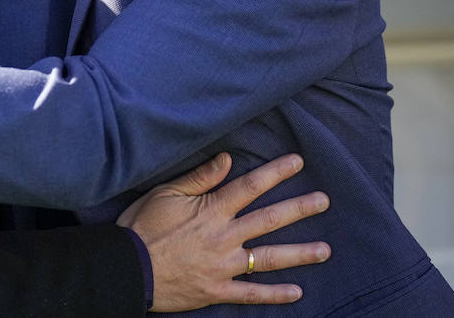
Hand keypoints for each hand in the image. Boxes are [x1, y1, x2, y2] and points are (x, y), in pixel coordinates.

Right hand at [118, 153, 330, 311]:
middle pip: (269, 220)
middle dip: (299, 209)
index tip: (297, 163)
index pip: (250, 186)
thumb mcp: (166, 193)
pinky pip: (251, 294)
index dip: (275, 173)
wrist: (128, 267)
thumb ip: (200, 177)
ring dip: (299, 253)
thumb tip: (227, 158)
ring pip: (269, 258)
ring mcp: (223, 266)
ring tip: (325, 250)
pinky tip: (297, 291)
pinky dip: (275, 294)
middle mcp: (224, 236)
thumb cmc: (143, 226)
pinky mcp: (217, 290)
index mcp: (212, 209)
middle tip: (324, 201)